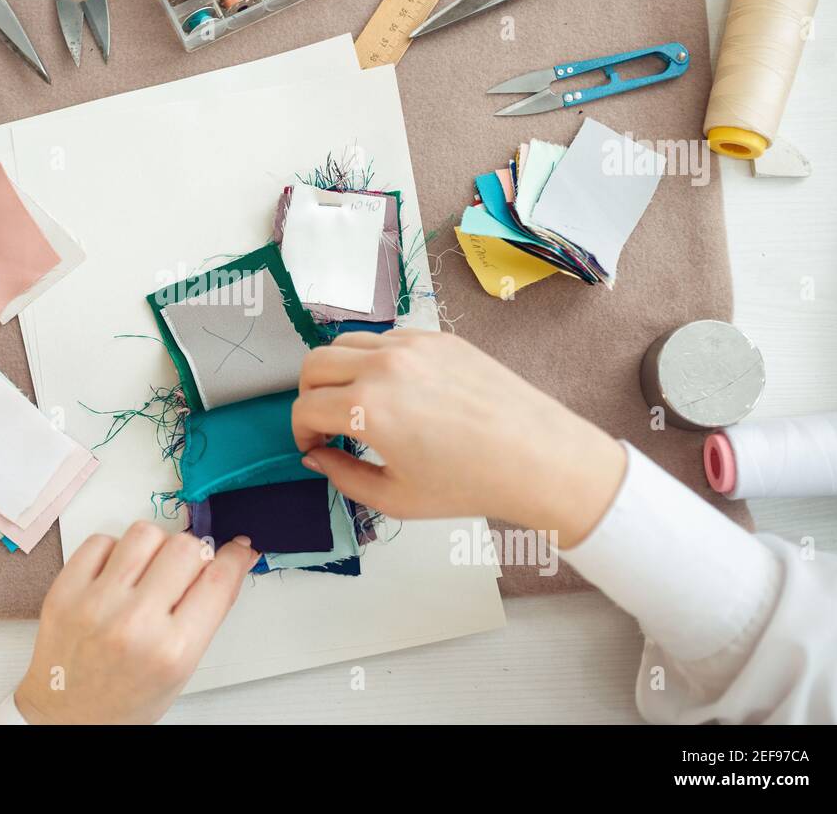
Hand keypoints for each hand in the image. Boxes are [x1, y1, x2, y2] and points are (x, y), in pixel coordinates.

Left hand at [13, 522, 257, 723]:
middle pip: (187, 547)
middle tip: (185, 570)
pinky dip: (114, 550)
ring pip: (145, 532)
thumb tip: (231, 564)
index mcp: (172, 651)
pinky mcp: (65, 591)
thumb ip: (209, 614)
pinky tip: (116, 574)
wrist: (67, 716)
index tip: (235, 549)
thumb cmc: (124, 699)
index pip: (219, 579)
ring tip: (147, 570)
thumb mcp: (181, 668)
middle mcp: (135, 624)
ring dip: (155, 546)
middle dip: (194, 554)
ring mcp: (96, 604)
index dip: (234, 556)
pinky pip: (102, 540)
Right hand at [292, 330, 625, 547]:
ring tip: (357, 403)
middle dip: (308, 395)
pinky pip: (387, 338)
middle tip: (324, 422)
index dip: (301, 433)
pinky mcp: (438, 337)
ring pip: (346, 343)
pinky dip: (375, 360)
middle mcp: (383, 366)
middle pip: (313, 364)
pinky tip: (397, 391)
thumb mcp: (395, 498)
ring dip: (338, 373)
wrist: (535, 456)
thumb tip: (317, 458)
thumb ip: (343, 477)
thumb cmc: (469, 483)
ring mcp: (412, 345)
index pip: (305, 408)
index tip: (314, 447)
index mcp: (367, 407)